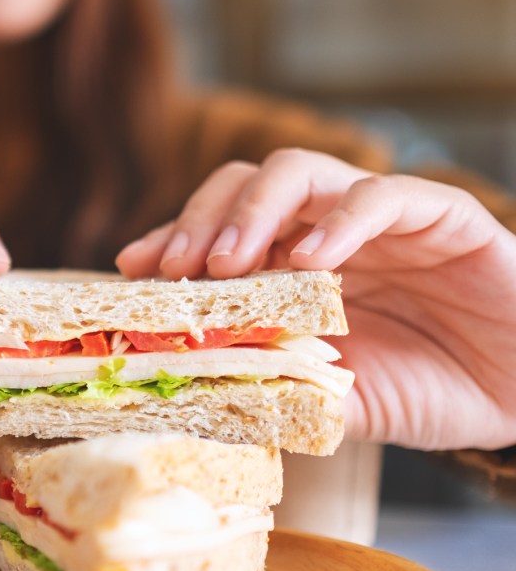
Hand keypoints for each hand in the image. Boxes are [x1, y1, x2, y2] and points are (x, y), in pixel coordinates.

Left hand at [116, 148, 515, 451]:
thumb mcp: (336, 397)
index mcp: (291, 265)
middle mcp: (323, 229)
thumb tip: (199, 394)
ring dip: (253, 212)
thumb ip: (280, 384)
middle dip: (199, 219)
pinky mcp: (441, 216)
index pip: (216, 231)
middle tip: (175, 268)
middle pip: (243, 185)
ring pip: (301, 173)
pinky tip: (313, 258)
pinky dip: (341, 221)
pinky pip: (384, 197)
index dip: (170, 240)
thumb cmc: (429, 388)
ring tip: (227, 263)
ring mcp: (378, 218)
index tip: (129, 270)